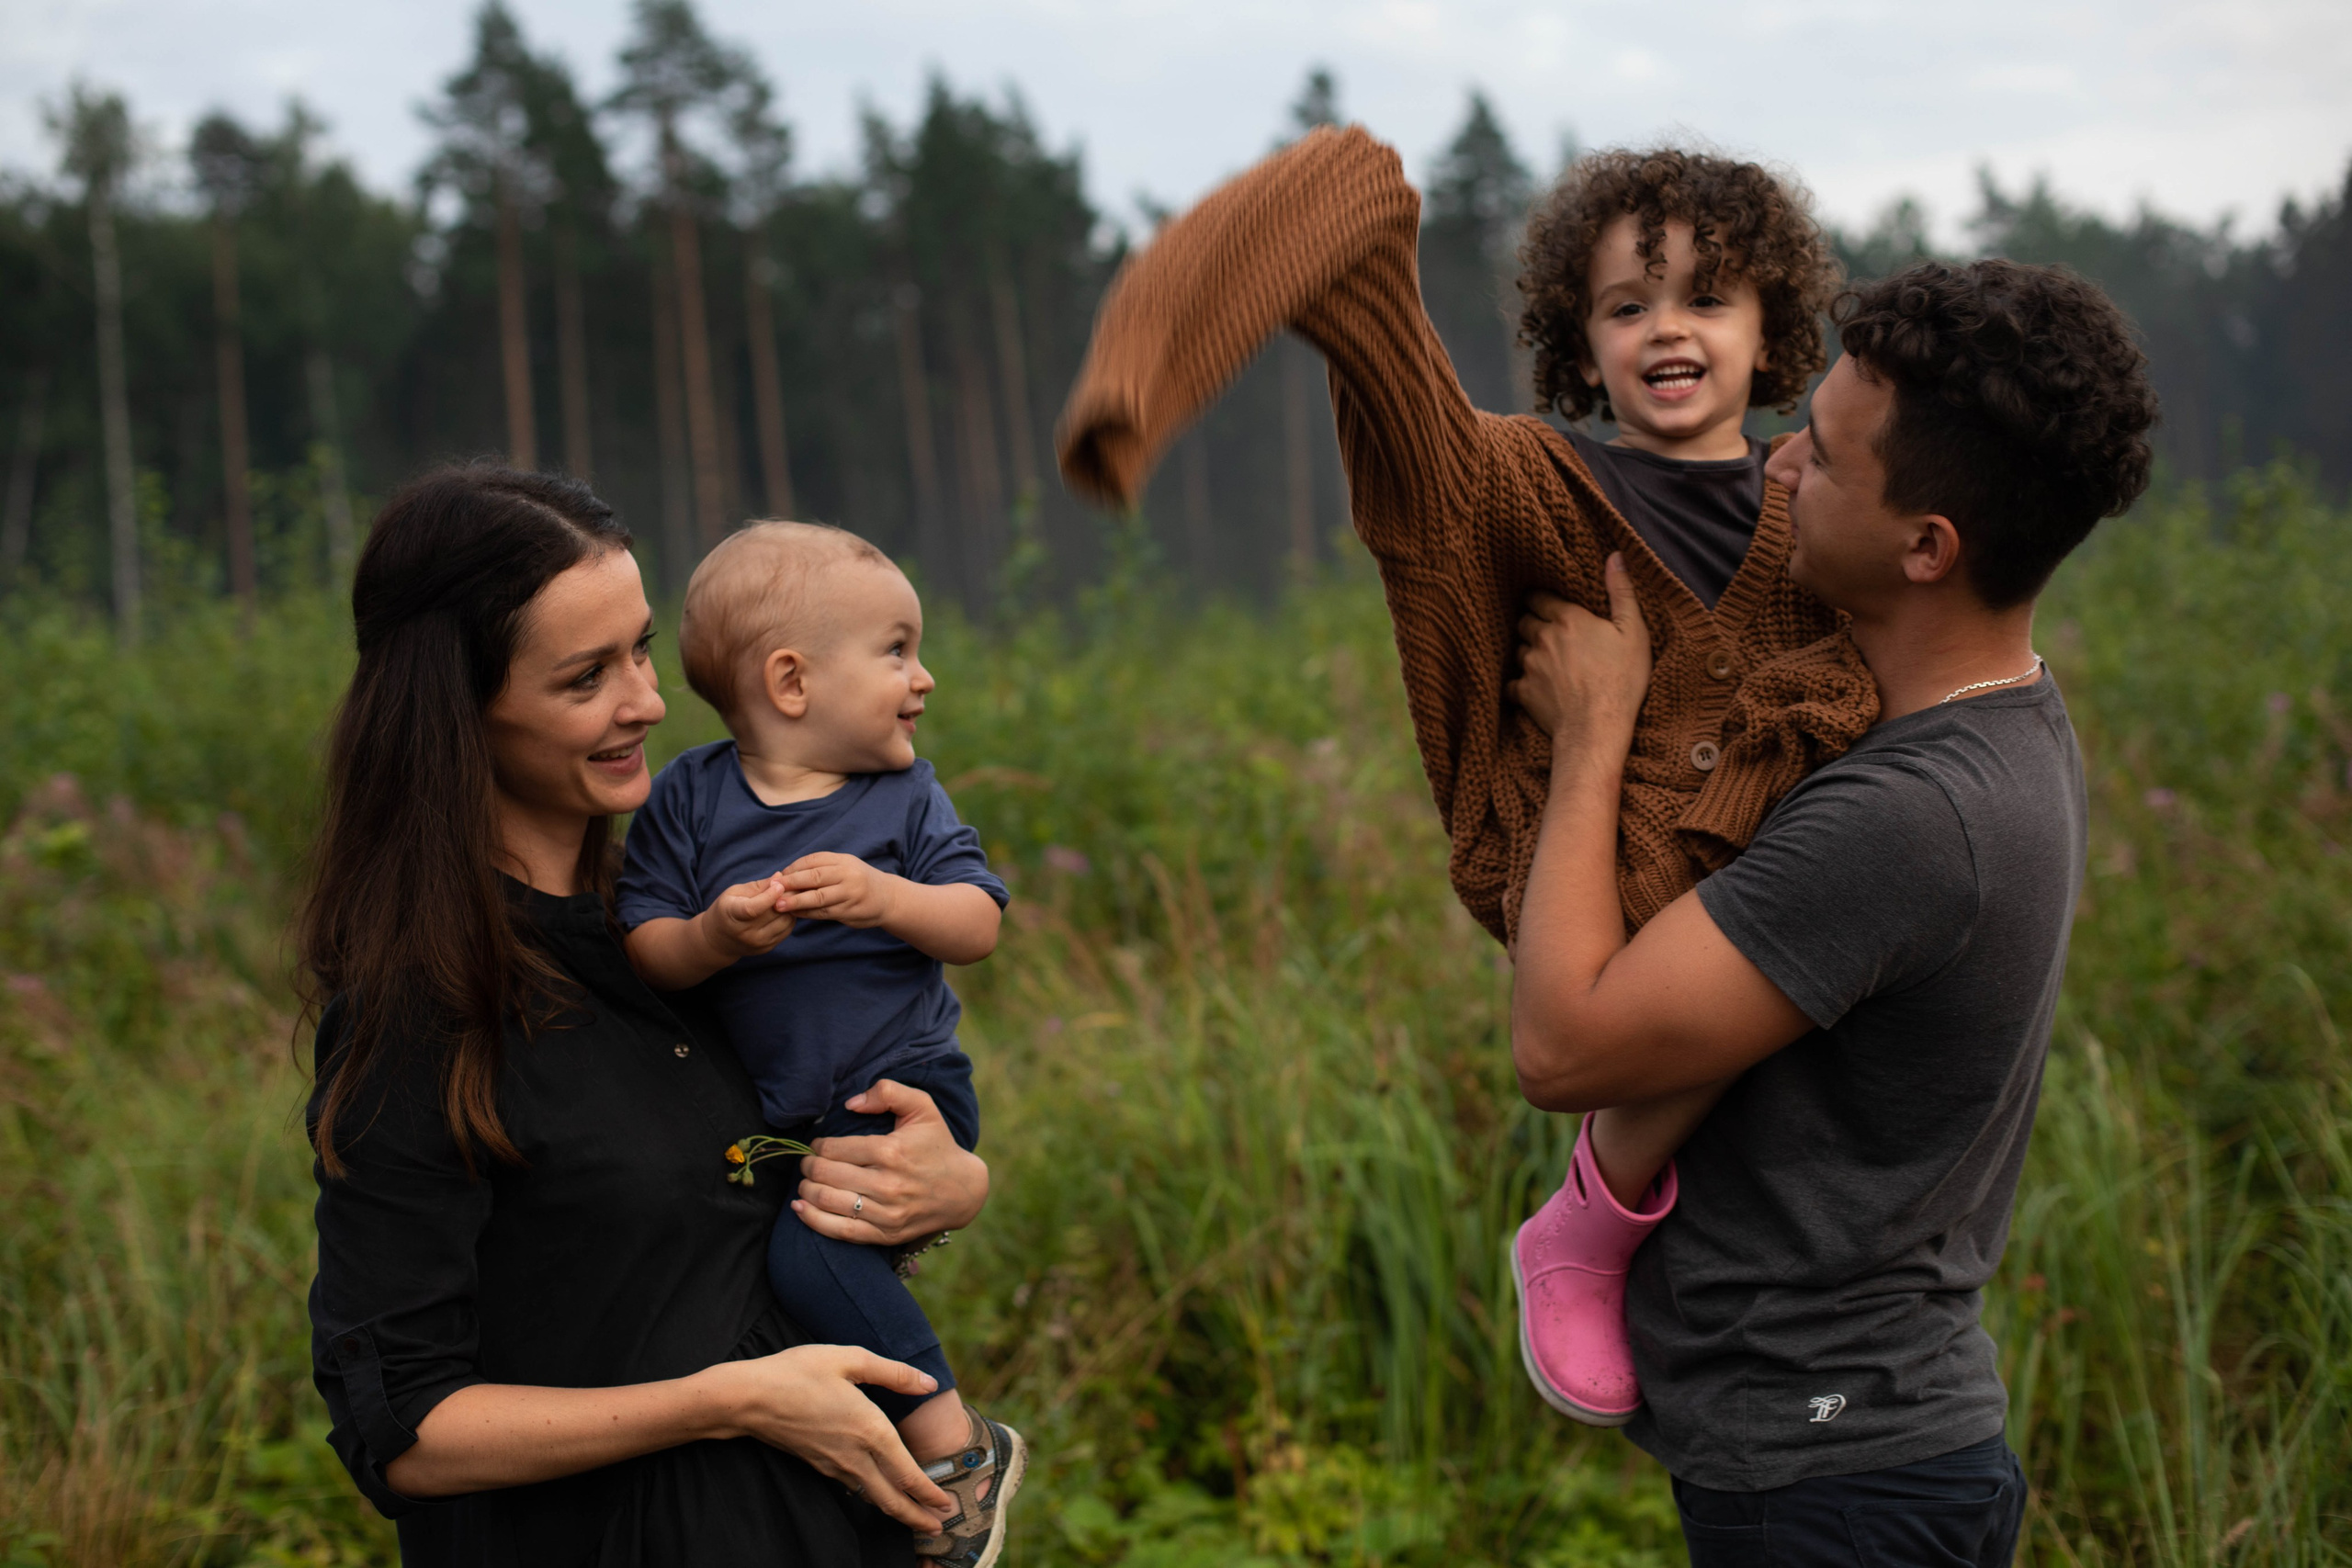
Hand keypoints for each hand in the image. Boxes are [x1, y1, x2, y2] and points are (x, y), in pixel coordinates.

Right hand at [695, 1344, 954, 1530]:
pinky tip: (876, 1493)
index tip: (947, 1505)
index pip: (907, 1474)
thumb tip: (929, 1383)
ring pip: (872, 1498)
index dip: (929, 1493)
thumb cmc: (798, 1372)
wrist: (749, 1397)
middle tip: (939, 1528)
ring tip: (915, 1518)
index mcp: (870, 1430)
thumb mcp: (850, 1358)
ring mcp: (834, 1464)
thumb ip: (894, 1373)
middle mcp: (854, 1454)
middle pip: (891, 1499)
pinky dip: (872, 1498)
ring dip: (897, 1511)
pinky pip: (853, 1488)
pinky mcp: (817, 1464)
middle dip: (917, 1517)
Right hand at [696, 874, 796, 960]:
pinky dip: (789, 918)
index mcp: (732, 914)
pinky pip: (787, 930)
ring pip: (785, 922)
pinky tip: (785, 909)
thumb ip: (758, 886)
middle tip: (791, 885)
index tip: (780, 885)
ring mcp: (757, 943)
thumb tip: (780, 877)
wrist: (719, 939)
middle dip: (786, 897)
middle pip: (773, 913)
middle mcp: (745, 932)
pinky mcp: (767, 948)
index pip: (753, 908)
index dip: (769, 896)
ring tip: (788, 897)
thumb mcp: (734, 893)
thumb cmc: (727, 909)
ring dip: (791, 908)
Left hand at [776, 853, 898, 928]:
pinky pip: (824, 913)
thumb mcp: (844, 867)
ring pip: (818, 897)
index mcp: (843, 861)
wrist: (888, 898)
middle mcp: (847, 875)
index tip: (778, 876)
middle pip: (814, 877)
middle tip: (773, 889)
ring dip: (796, 902)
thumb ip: (821, 868)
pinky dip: (807, 913)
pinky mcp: (849, 911)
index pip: (813, 861)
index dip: (793, 868)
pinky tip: (795, 914)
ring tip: (779, 905)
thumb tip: (788, 874)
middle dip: (791, 883)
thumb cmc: (858, 881)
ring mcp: (850, 894)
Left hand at [794, 1079, 989, 1246]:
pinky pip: (840, 1231)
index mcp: (891, 1151)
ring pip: (828, 1202)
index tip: (818, 1145)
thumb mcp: (922, 1107)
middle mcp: (888, 1184)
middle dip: (808, 1166)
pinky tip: (800, 1207)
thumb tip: (850, 1104)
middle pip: (826, 1175)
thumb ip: (887, 1092)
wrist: (962, 1190)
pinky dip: (813, 1220)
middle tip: (808, 1162)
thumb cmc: (936, 1144)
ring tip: (807, 1181)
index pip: (834, 1149)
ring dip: (807, 1190)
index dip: (818, 1146)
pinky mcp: (885, 1234)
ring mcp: (886, 1213)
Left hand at [1511, 553, 1652, 757]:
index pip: (1539, 597)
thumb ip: (1621, 591)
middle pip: (1524, 621)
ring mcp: (1529, 665)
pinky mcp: (1522, 692)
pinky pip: (1512, 682)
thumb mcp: (1633, 632)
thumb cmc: (1621, 680)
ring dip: (1527, 651)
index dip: (1541, 598)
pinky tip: (1533, 687)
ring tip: (1544, 660)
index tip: (1545, 602)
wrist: (1598, 727)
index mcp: (1567, 619)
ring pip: (1517, 650)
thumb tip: (1615, 556)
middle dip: (1532, 623)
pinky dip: (1520, 683)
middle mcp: (1542, 638)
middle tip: (1547, 631)